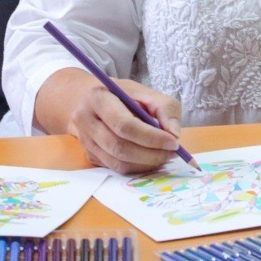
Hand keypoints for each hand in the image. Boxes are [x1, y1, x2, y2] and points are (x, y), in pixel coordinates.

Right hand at [37, 68, 182, 173]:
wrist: (88, 100)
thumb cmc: (120, 95)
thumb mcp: (144, 92)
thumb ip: (164, 108)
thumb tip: (175, 134)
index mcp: (98, 98)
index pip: (124, 125)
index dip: (151, 137)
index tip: (173, 142)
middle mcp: (85, 121)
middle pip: (120, 147)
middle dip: (151, 154)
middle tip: (172, 153)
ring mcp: (85, 141)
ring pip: (117, 162)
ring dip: (146, 164)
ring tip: (164, 156)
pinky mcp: (90, 156)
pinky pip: (116, 168)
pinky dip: (137, 167)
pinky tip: (150, 159)